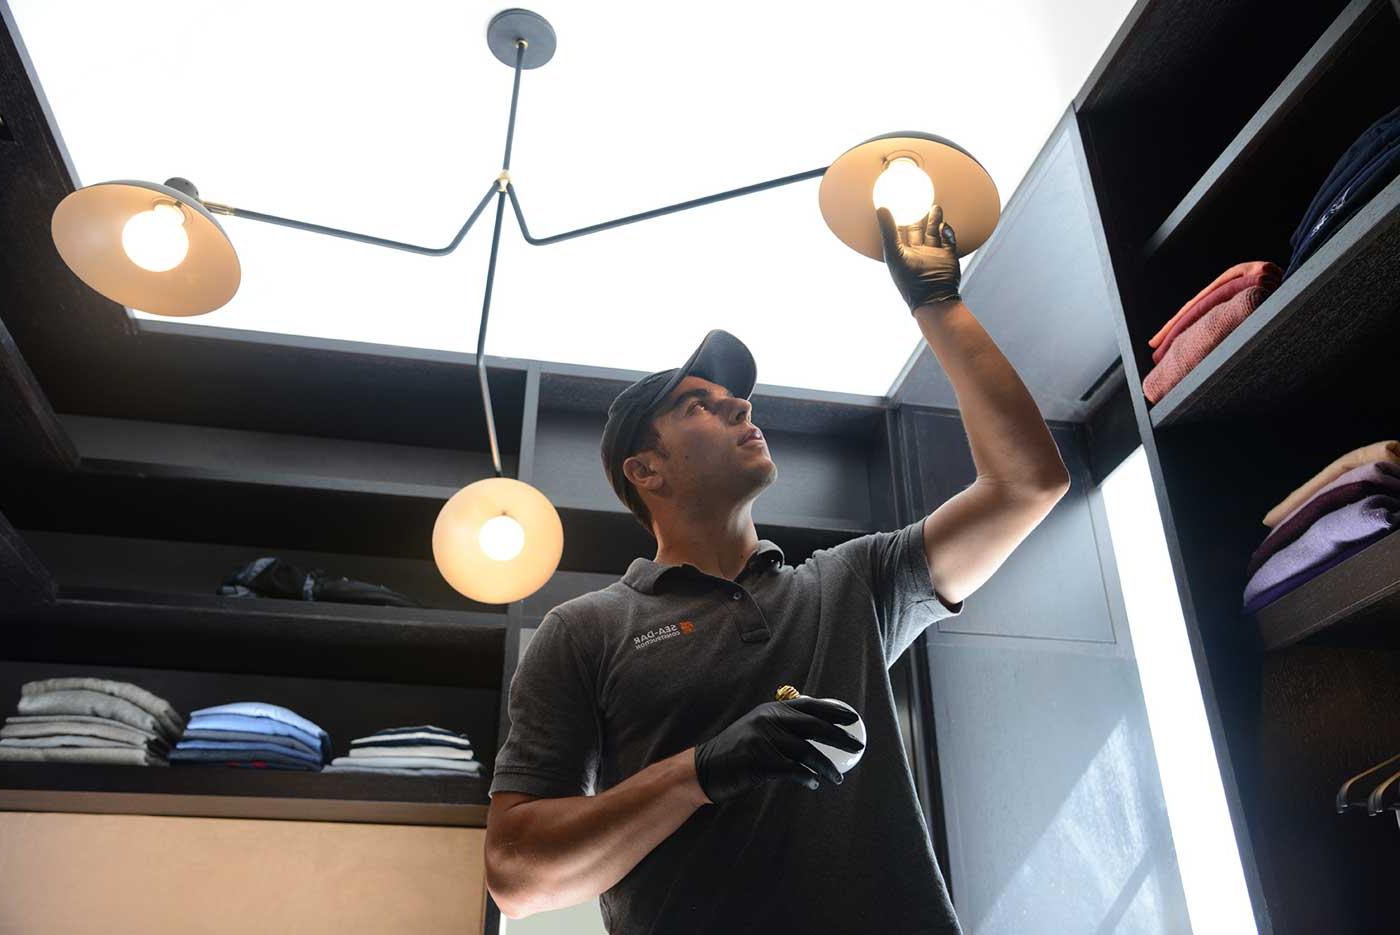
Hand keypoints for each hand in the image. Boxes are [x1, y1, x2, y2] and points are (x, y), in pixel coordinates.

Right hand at [693, 697, 864, 804]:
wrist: (704, 769)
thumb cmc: (738, 754)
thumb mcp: (759, 732)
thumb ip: (784, 729)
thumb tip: (820, 733)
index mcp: (771, 710)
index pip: (810, 706)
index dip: (834, 711)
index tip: (854, 719)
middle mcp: (768, 719)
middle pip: (813, 725)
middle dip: (839, 736)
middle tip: (858, 746)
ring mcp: (761, 738)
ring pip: (805, 750)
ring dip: (826, 766)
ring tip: (838, 778)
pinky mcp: (757, 759)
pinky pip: (791, 769)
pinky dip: (806, 777)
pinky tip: (814, 783)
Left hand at [877, 203, 961, 312]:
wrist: (934, 298)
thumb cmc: (908, 280)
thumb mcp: (894, 252)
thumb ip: (888, 230)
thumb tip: (880, 207)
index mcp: (901, 252)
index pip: (899, 230)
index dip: (898, 216)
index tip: (899, 201)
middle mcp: (917, 252)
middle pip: (917, 229)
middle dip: (919, 215)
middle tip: (920, 199)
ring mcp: (933, 254)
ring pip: (933, 232)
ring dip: (934, 220)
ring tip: (935, 207)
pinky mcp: (947, 257)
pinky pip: (948, 240)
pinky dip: (947, 232)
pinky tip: (944, 226)